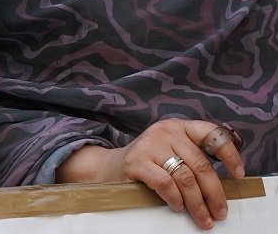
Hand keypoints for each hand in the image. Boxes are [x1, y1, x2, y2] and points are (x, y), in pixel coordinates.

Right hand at [58, 119, 246, 228]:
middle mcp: (166, 131)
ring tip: (203, 219)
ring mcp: (150, 145)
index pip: (212, 134)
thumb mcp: (172, 153)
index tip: (237, 175)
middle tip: (220, 213)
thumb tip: (224, 187)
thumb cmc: (149, 164)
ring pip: (186, 178)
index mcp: (179, 127)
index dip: (230, 155)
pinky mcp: (136, 161)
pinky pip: (165, 184)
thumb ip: (194, 160)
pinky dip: (176, 199)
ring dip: (198, 204)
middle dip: (215, 194)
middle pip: (202, 165)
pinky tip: (178, 207)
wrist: (109, 167)